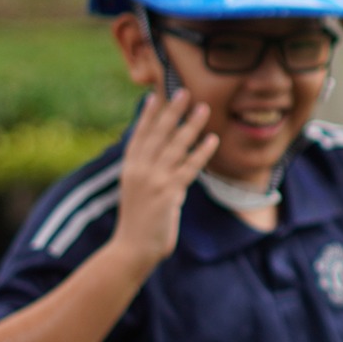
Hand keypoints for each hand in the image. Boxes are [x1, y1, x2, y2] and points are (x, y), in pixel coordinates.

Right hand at [109, 90, 214, 268]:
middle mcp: (139, 169)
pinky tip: (213, 139)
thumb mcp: (140, 194)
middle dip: (172, 111)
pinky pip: (188, 167)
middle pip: (158, 133)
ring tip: (204, 108)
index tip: (156, 95)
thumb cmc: (138, 225)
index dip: (149, 115)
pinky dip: (201, 152)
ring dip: (191, 125)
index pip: (140, 135)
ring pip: (175, 146)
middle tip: (185, 92)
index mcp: (130, 168)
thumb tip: (171, 167)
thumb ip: (152, 176)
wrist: (131, 249)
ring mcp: (153, 180)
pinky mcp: (168, 192)